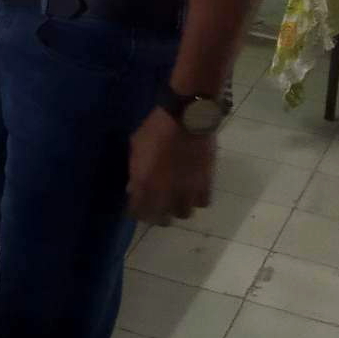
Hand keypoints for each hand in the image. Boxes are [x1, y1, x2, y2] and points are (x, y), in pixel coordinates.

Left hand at [127, 107, 215, 223]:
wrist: (186, 118)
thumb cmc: (155, 128)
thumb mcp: (136, 146)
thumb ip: (134, 170)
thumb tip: (133, 188)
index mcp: (144, 184)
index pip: (138, 212)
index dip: (136, 212)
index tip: (136, 208)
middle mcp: (165, 194)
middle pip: (161, 220)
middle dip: (157, 215)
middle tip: (156, 206)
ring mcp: (187, 191)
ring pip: (183, 214)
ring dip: (177, 208)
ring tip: (175, 199)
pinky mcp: (205, 185)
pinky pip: (202, 203)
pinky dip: (196, 199)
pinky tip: (192, 191)